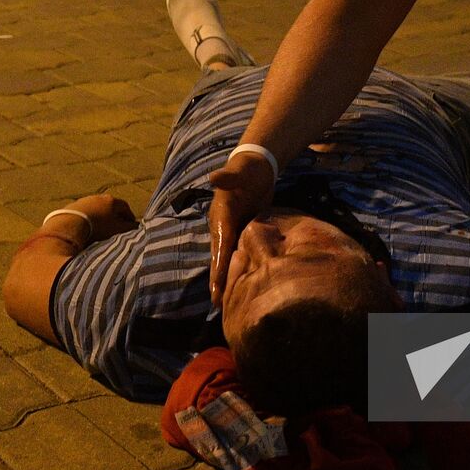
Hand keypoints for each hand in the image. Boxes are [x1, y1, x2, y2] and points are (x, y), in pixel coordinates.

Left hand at [63, 194, 137, 240]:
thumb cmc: (98, 228)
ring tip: (100, 230)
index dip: (129, 217)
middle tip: (116, 229)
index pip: (125, 207)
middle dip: (114, 217)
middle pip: (110, 207)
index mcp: (112, 200)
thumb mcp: (117, 230)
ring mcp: (84, 200)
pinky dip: (87, 220)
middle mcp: (98, 197)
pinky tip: (86, 229)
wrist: (70, 225)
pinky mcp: (71, 207)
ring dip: (100, 218)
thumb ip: (129, 228)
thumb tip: (138, 227)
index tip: (131, 226)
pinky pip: (83, 214)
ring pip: (96, 210)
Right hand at [206, 152, 276, 306]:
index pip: (221, 244)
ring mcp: (232, 229)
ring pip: (227, 257)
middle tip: (217, 304)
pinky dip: (237, 267)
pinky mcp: (243, 230)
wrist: (256, 166)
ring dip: (225, 277)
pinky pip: (238, 252)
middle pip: (220, 256)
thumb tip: (213, 177)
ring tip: (224, 301)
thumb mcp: (239, 170)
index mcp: (222, 214)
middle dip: (218, 279)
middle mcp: (223, 225)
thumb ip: (228, 176)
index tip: (217, 286)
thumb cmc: (248, 168)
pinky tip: (241, 282)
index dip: (218, 266)